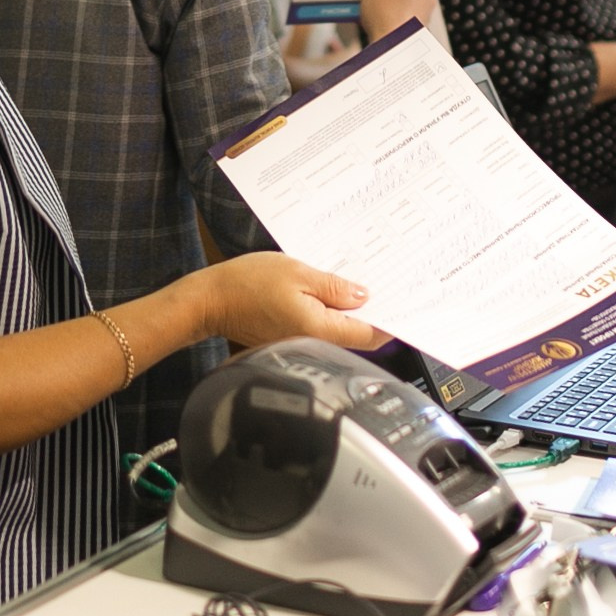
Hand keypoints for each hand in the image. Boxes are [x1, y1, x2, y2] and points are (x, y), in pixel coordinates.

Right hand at [198, 252, 382, 351]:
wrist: (209, 301)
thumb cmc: (246, 283)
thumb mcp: (297, 272)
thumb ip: (333, 286)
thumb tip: (362, 296)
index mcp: (320, 328)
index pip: (369, 334)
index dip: (391, 321)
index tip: (406, 305)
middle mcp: (314, 342)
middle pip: (357, 335)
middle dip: (374, 313)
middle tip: (385, 286)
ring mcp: (302, 343)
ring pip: (339, 330)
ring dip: (351, 311)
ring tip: (358, 284)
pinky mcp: (291, 337)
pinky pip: (321, 327)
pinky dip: (331, 312)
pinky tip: (330, 293)